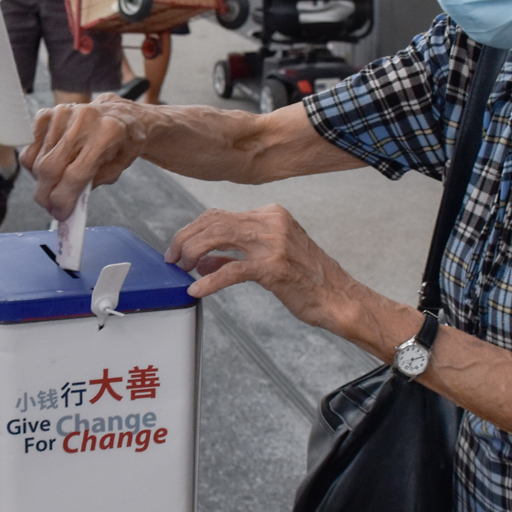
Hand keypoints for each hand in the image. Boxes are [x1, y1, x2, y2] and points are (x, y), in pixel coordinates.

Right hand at [20, 99, 150, 218]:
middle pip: (50, 168)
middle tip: (50, 207)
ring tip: (54, 185)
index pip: (75, 175)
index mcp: (108, 133)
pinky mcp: (48, 113)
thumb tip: (64, 202)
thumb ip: (93, 183)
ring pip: (36, 160)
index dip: (64, 200)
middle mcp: (83, 120)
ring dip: (41, 181)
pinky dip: (35, 164)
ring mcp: (63, 114)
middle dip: (46, 195)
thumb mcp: (118, 167)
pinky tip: (51, 165)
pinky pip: (30, 148)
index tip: (60, 213)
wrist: (120, 114)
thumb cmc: (121, 142)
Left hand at [164, 204, 362, 332]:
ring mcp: (273, 243)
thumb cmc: (306, 280)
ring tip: (181, 269)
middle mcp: (271, 222)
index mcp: (271, 214)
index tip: (178, 246)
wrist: (338, 297)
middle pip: (213, 221)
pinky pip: (231, 270)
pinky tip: (197, 289)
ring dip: (192, 253)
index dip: (193, 229)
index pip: (220, 214)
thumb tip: (201, 260)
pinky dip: (209, 280)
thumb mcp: (270, 258)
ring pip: (218, 237)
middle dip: (185, 238)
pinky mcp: (273, 267)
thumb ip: (235, 255)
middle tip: (172, 257)